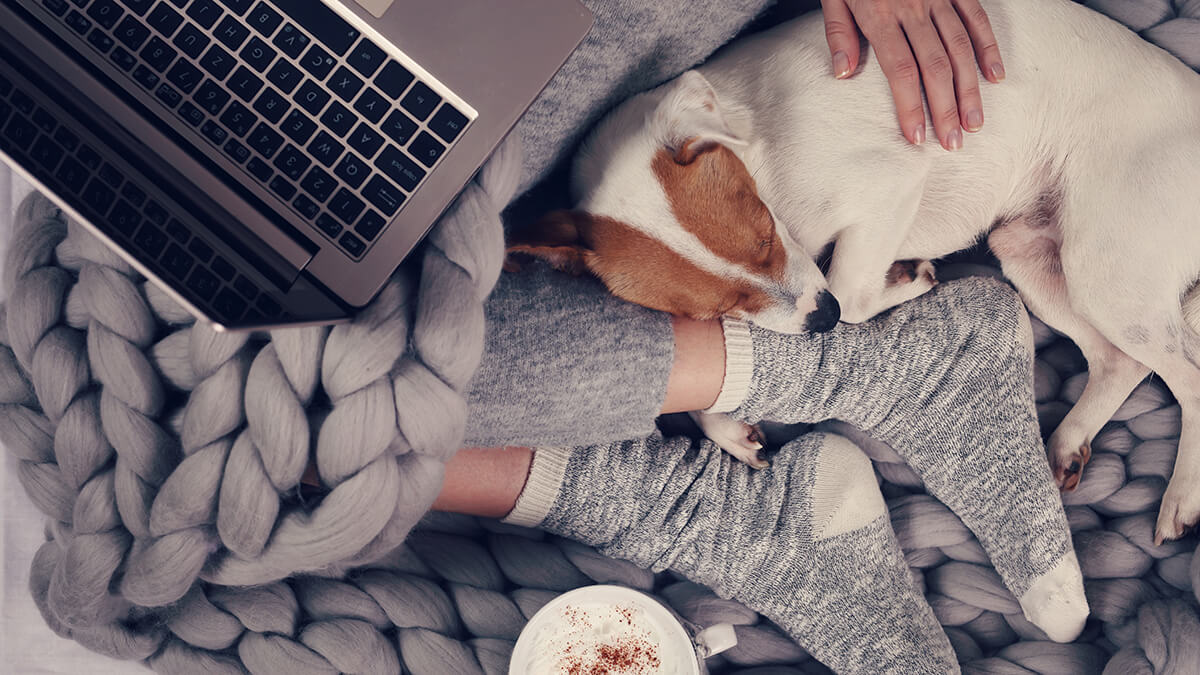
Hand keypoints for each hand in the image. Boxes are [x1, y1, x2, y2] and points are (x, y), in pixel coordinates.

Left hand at [821, 0, 1004, 149]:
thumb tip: (844, 73)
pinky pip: (976, 16)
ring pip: (960, 47)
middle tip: (953, 143)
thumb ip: (839, 32)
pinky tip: (994, 76)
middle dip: (946, 107)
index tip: (918, 136)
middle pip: (936, 66)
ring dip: (969, 88)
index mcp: (880, 16)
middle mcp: (914, 9)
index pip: (901, 70)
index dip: (911, 106)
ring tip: (974, 123)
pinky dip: (987, 46)